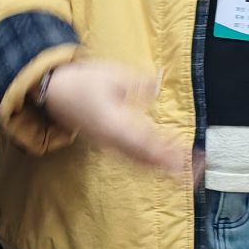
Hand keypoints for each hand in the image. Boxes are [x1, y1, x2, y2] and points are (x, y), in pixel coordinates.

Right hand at [39, 61, 190, 175]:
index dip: (170, 152)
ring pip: (139, 162)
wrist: (53, 92)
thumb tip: (158, 84)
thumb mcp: (111, 75)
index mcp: (116, 124)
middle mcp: (113, 141)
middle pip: (147, 159)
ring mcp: (109, 145)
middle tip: (196, 173)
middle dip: (172, 167)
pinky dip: (148, 164)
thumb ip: (137, 84)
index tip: (190, 157)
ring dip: (162, 168)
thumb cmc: (81, 81)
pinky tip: (159, 166)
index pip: (149, 143)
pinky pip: (130, 159)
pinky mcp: (106, 143)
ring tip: (184, 173)